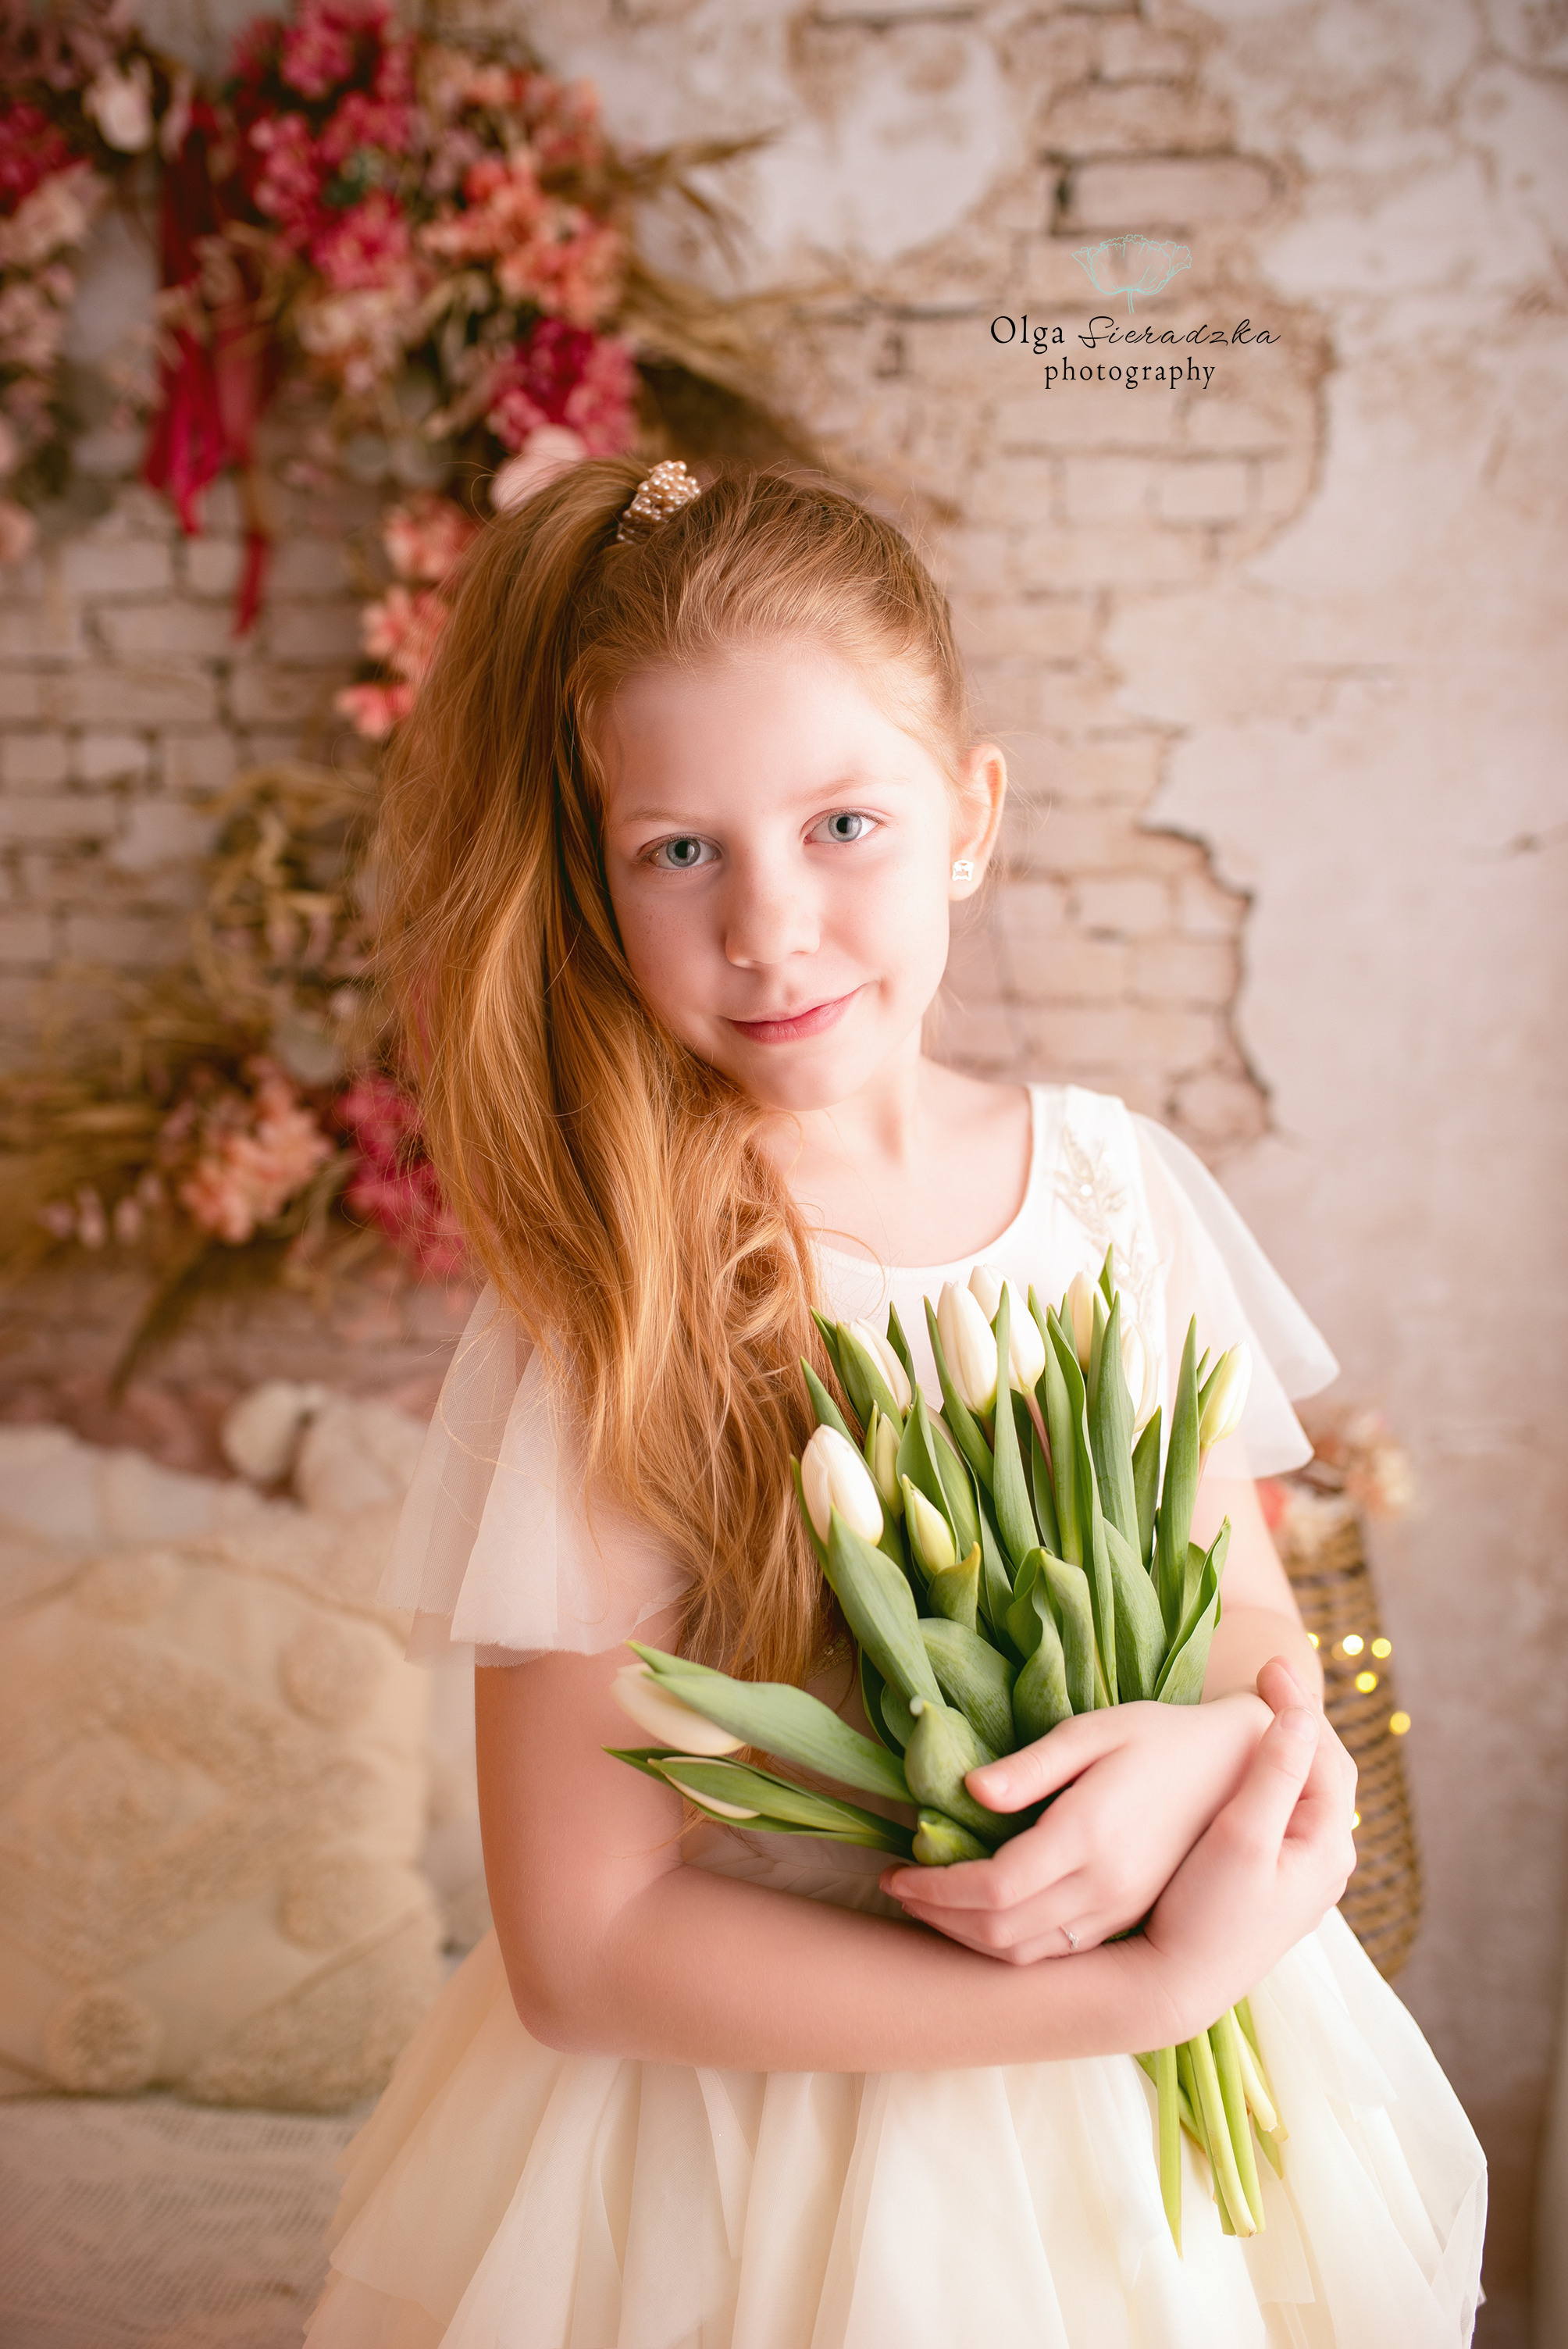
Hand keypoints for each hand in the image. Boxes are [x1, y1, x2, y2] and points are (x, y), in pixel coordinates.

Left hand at [879, 1689, 1271, 1963]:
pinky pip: (1057, 1952)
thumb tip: (969, 1790)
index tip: (896, 1870)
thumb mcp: (1093, 1731)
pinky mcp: (1130, 1917)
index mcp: (1088, 1835)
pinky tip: (983, 1917)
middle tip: (900, 1889)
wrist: (1237, 1768)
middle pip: (1000, 1932)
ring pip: (1027, 1953)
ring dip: (968, 1940)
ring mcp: (1121, 1909)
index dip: (934, 1889)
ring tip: (931, 1905)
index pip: (992, 1889)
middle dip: (939, 1919)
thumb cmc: (1158, 1735)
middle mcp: (1105, 1886)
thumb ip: (1031, 1766)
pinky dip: (1009, 1946)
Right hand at [1144, 1657, 1358, 2038]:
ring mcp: (1304, 1873)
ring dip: (1287, 1747)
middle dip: (1298, 1719)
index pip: (1326, 1753)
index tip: (1266, 1663)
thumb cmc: (1208, 1912)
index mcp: (1328, 1843)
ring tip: (1259, 1707)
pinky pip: (1287, 1812)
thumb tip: (1300, 1715)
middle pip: (1324, 1770)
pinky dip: (1273, 1776)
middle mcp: (1327, 1859)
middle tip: (1267, 1676)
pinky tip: (1245, 1765)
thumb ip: (1274, 1774)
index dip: (1299, 1704)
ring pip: (1306, 1792)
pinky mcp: (1277, 1882)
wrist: (1179, 1985)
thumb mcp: (1242, 1837)